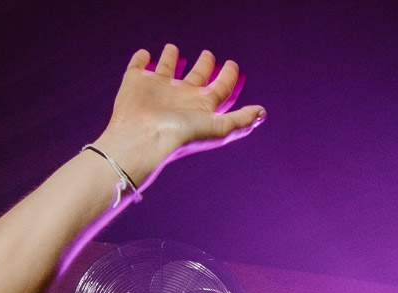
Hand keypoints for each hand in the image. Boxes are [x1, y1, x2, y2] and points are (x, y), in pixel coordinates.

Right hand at [94, 46, 265, 188]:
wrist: (144, 138)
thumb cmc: (182, 136)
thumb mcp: (219, 129)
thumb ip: (241, 121)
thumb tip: (262, 112)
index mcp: (201, 107)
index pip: (219, 89)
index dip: (228, 77)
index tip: (233, 65)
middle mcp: (181, 98)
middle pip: (195, 78)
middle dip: (203, 65)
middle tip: (208, 54)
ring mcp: (158, 90)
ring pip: (166, 70)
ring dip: (169, 59)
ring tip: (172, 48)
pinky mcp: (135, 82)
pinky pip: (138, 67)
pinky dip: (140, 59)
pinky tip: (144, 54)